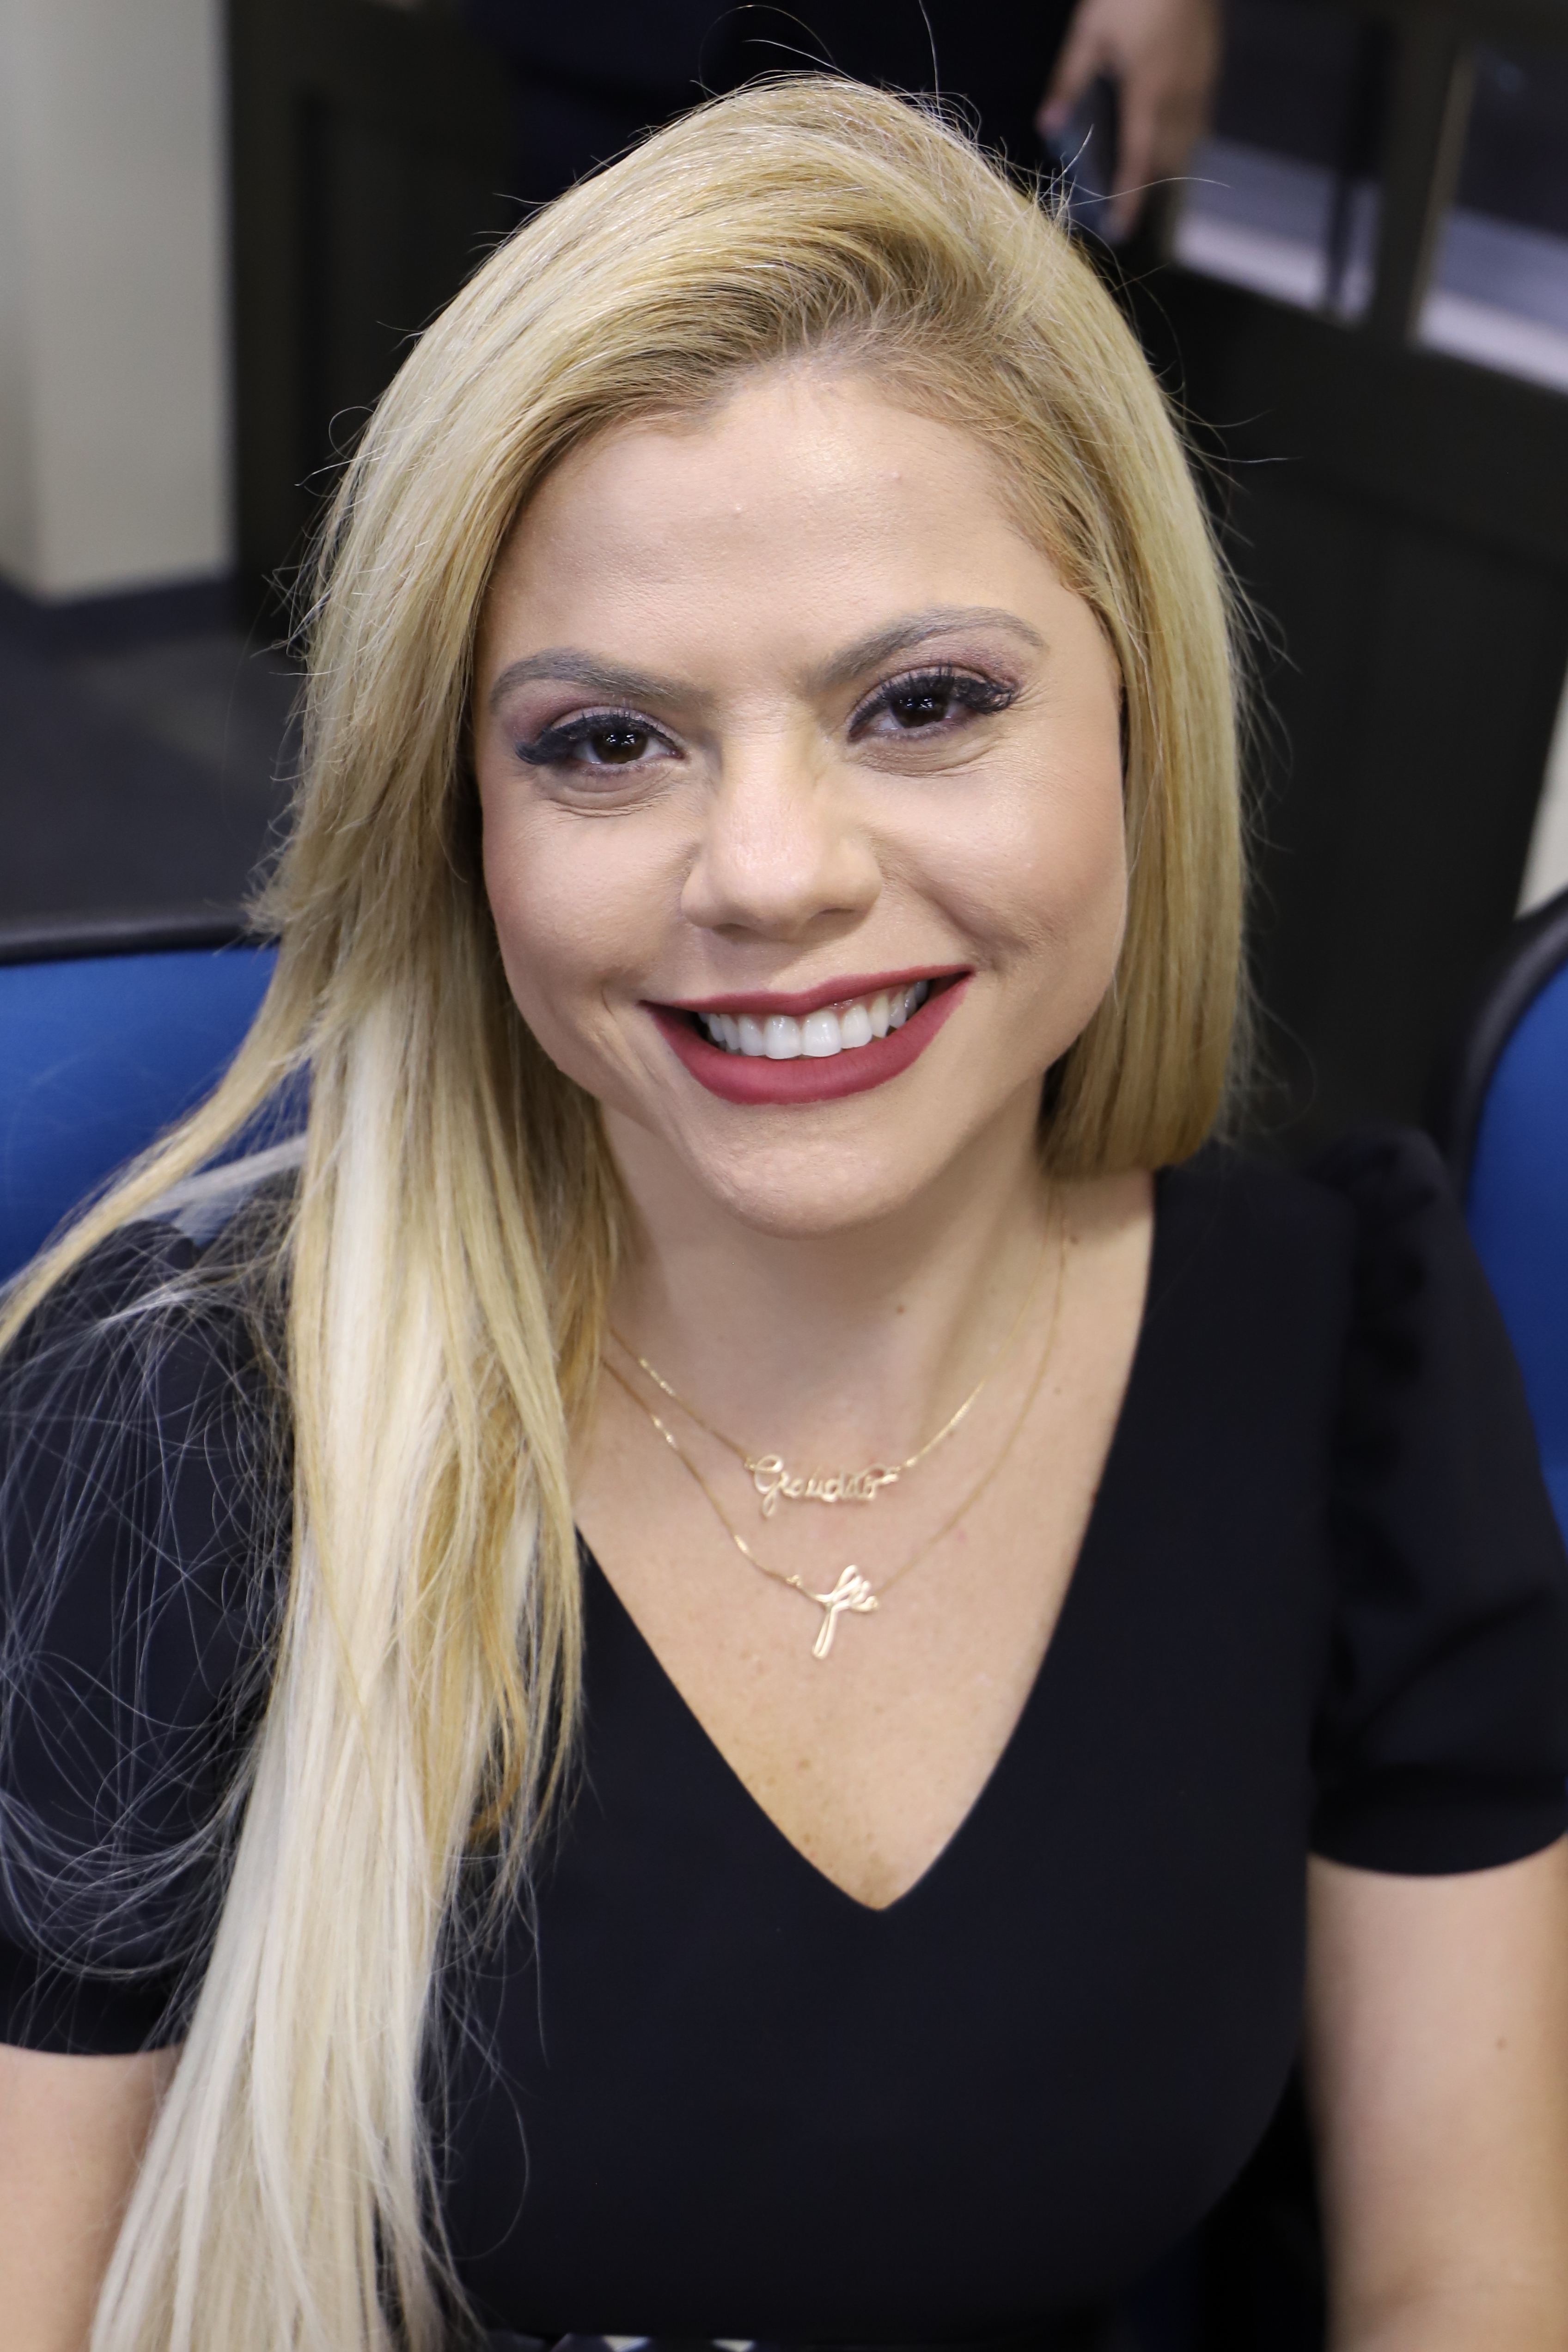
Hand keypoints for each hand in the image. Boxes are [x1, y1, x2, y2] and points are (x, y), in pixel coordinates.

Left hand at [1037, 0, 1221, 239]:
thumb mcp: (1090, 32)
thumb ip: (1070, 82)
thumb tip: (1048, 127)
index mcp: (1148, 93)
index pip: (1139, 162)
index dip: (1129, 199)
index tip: (1119, 228)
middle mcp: (1181, 97)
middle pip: (1167, 161)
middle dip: (1147, 187)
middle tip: (1121, 205)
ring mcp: (1201, 83)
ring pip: (1188, 143)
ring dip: (1166, 165)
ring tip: (1141, 179)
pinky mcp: (1211, 69)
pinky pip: (1198, 120)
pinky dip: (1181, 139)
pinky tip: (1162, 137)